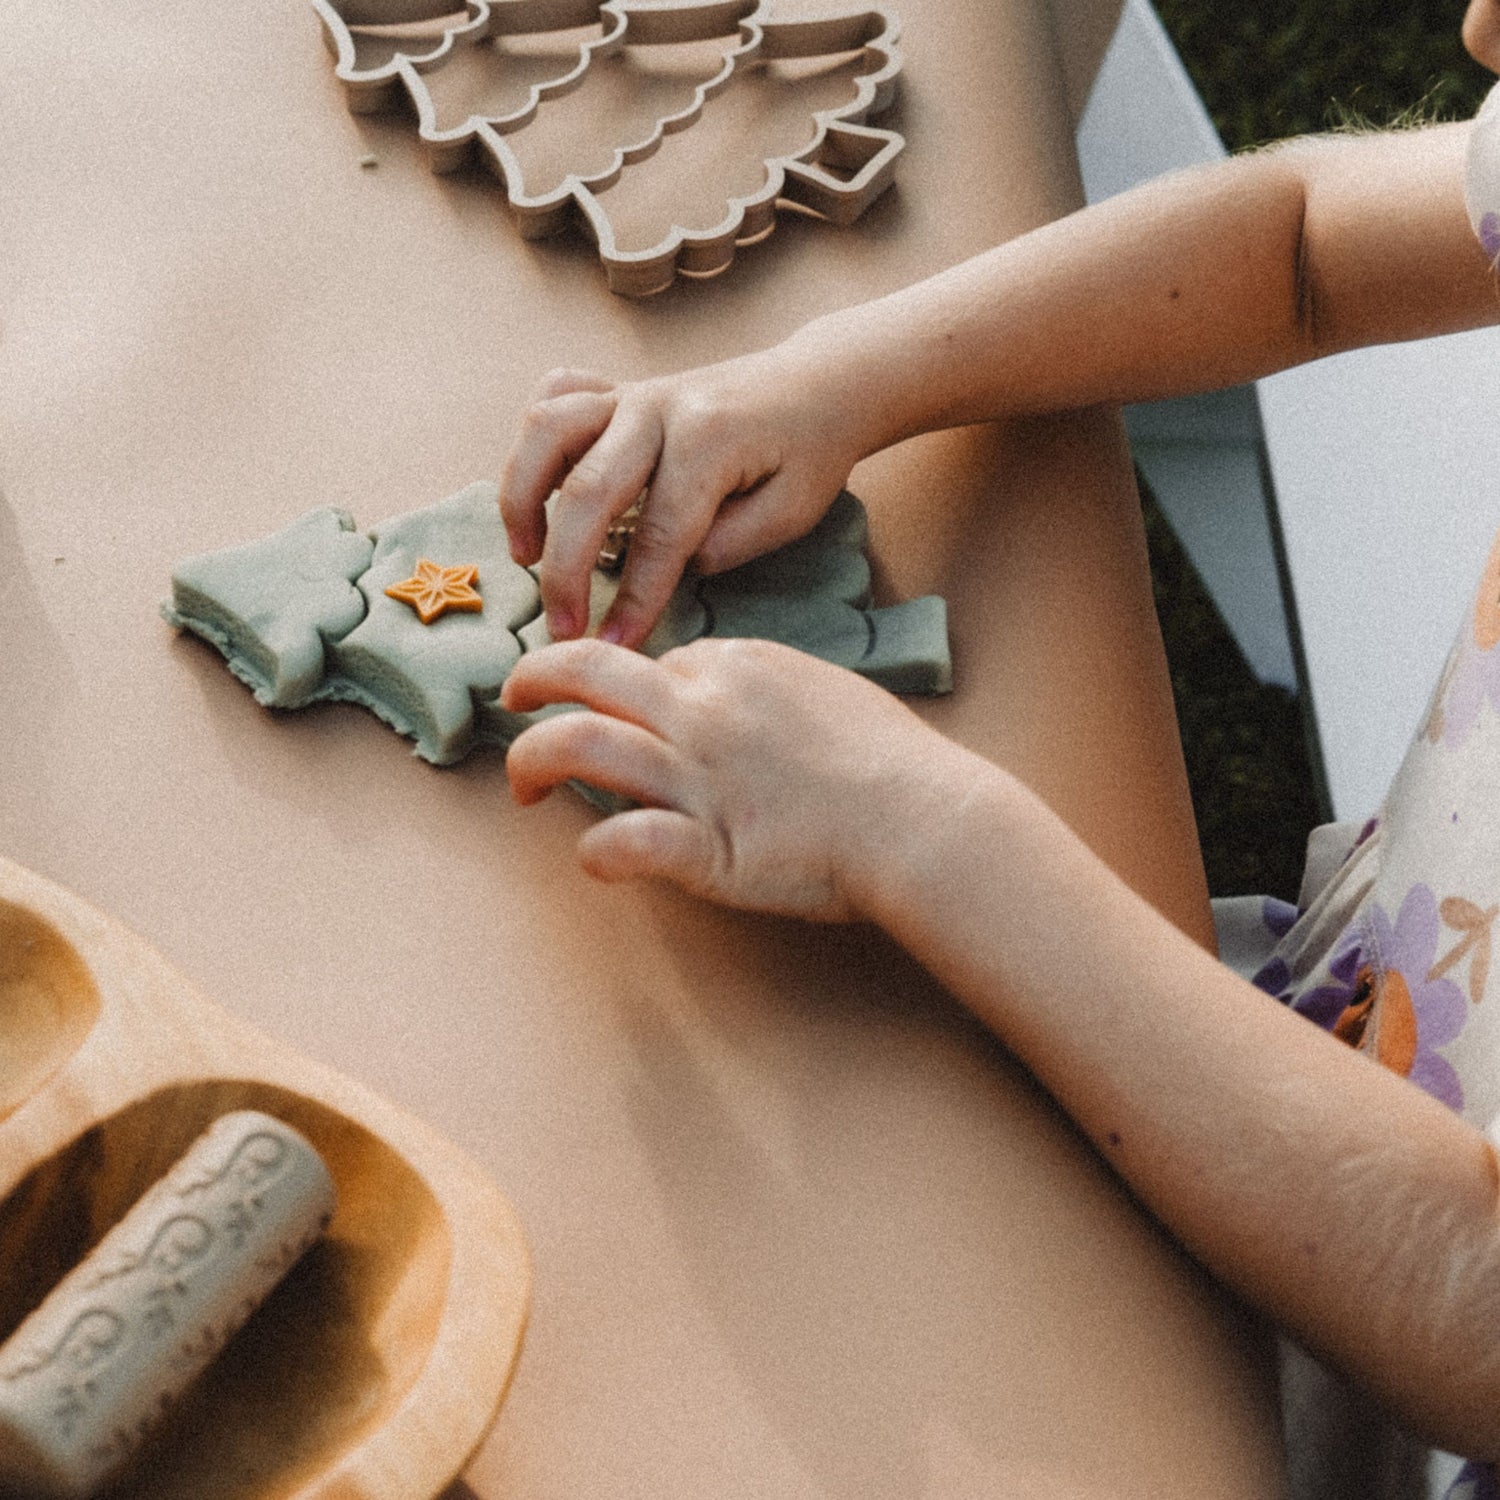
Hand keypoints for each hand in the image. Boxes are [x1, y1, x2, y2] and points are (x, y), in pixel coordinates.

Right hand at [498, 338, 864, 650]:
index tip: (612, 648)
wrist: (818, 383)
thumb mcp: (792, 511)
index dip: (633, 599)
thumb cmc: (807, 453)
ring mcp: (632, 392)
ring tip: (524, 555)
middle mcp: (659, 408)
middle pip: (586, 490)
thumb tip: (662, 570)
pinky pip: (555, 397)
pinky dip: (534, 442)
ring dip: (522, 496)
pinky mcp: (618, 388)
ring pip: (547, 430)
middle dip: (564, 569)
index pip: (660, 534)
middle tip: (561, 627)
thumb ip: (727, 544)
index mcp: (708, 440)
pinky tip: (539, 487)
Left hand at [500, 636, 971, 920]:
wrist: (927, 819)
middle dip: (532, 679)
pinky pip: (627, 843)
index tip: (618, 707)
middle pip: (586, 673)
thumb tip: (727, 690)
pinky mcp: (708, 849)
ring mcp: (699, 778)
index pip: (648, 664)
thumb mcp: (824, 688)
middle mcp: (703, 711)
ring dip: (531, 760)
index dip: (623, 686)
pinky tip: (592, 858)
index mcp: (734, 666)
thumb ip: (765, 685)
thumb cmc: (892, 760)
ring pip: (581, 745)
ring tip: (522, 786)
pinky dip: (597, 851)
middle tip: (512, 700)